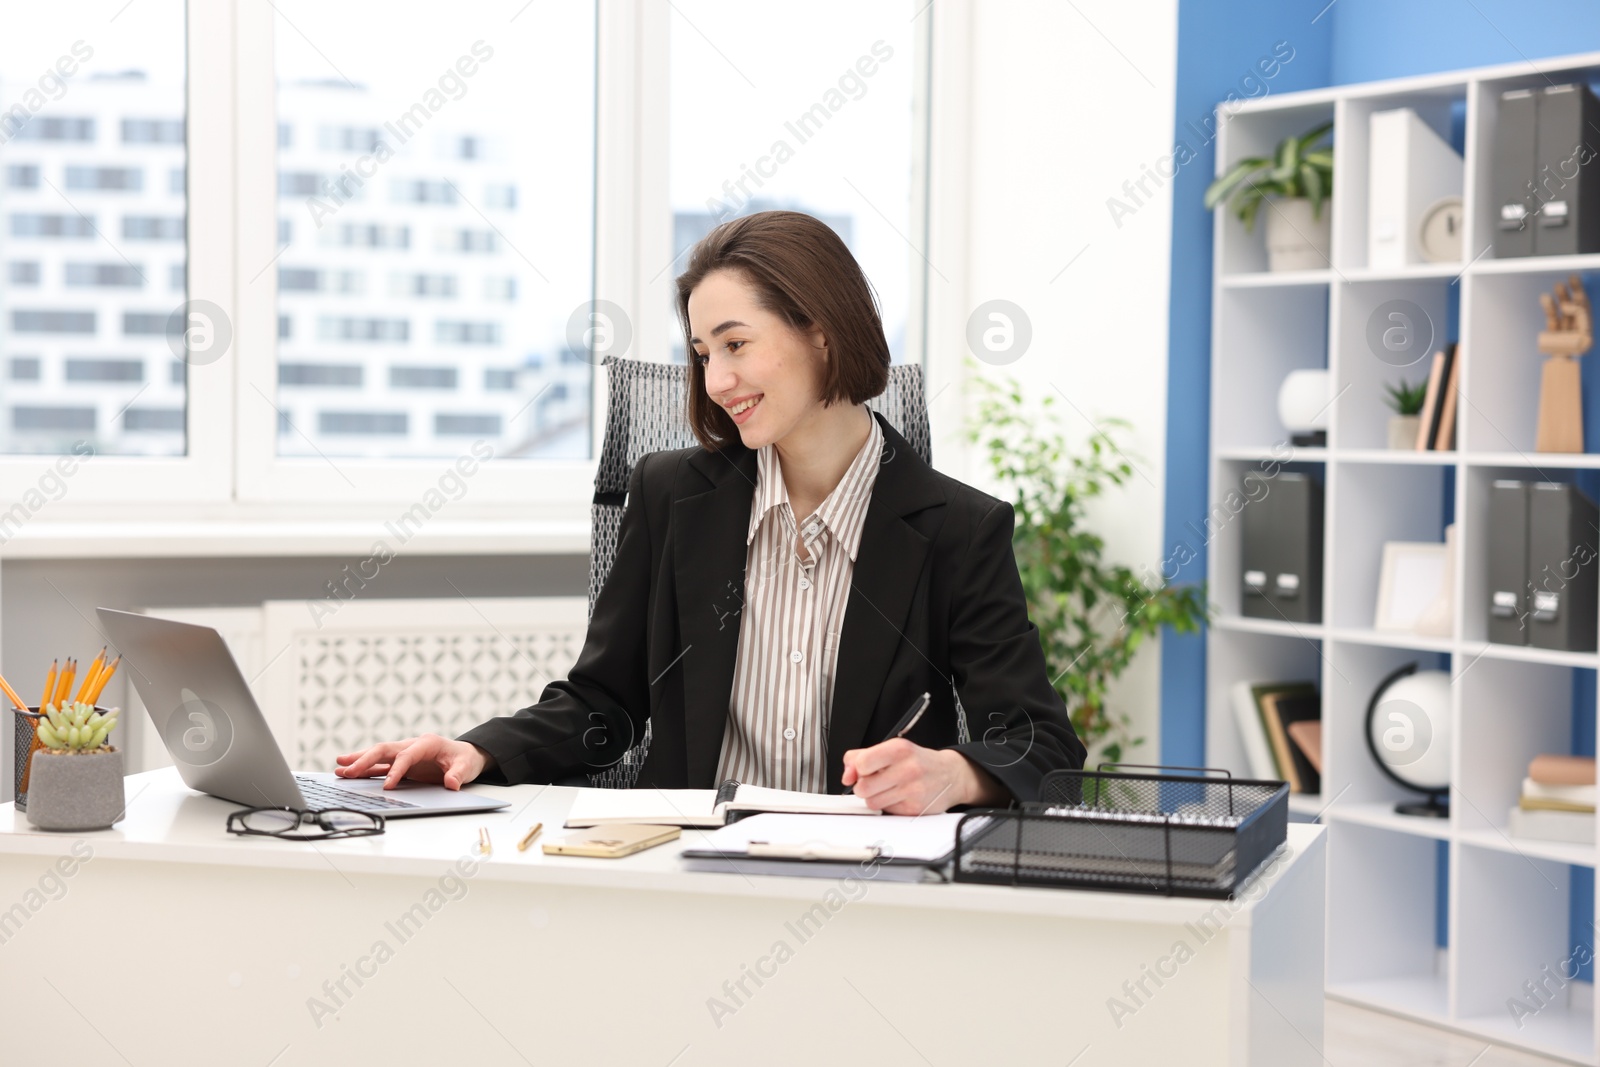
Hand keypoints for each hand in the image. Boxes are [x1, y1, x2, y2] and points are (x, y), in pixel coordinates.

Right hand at [334, 734, 491, 790]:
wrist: (465, 755)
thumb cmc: (464, 759)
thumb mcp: (466, 767)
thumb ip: (457, 775)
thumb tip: (451, 784)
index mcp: (426, 744)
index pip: (406, 756)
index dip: (396, 771)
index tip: (388, 786)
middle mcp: (411, 745)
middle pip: (384, 750)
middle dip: (365, 760)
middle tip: (347, 771)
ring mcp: (404, 753)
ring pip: (378, 754)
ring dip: (359, 761)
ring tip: (339, 768)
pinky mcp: (401, 762)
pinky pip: (380, 764)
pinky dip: (365, 767)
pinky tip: (349, 772)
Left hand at [840, 739, 1009, 814]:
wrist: (950, 775)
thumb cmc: (917, 761)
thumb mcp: (891, 749)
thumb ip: (861, 757)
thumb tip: (846, 775)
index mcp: (899, 749)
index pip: (862, 763)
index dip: (858, 769)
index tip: (864, 769)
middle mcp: (907, 768)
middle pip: (863, 787)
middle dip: (864, 786)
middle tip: (876, 781)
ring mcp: (913, 790)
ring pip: (872, 803)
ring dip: (875, 798)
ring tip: (888, 788)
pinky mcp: (915, 809)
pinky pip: (886, 812)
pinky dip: (889, 806)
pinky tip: (899, 796)